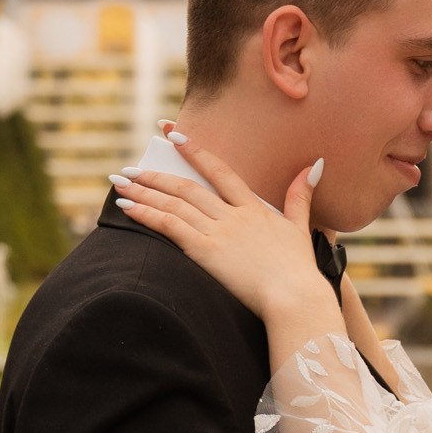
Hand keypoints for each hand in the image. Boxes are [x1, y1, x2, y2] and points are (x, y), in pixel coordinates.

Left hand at [114, 137, 335, 348]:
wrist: (295, 297)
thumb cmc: (300, 271)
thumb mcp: (302, 228)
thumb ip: (300, 196)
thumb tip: (311, 165)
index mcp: (254, 209)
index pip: (219, 171)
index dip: (195, 151)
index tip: (174, 135)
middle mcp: (233, 216)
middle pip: (187, 187)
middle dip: (156, 174)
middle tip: (131, 167)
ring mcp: (219, 232)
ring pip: (174, 203)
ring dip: (143, 191)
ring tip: (120, 182)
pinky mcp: (206, 252)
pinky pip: (170, 226)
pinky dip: (146, 214)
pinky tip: (126, 207)